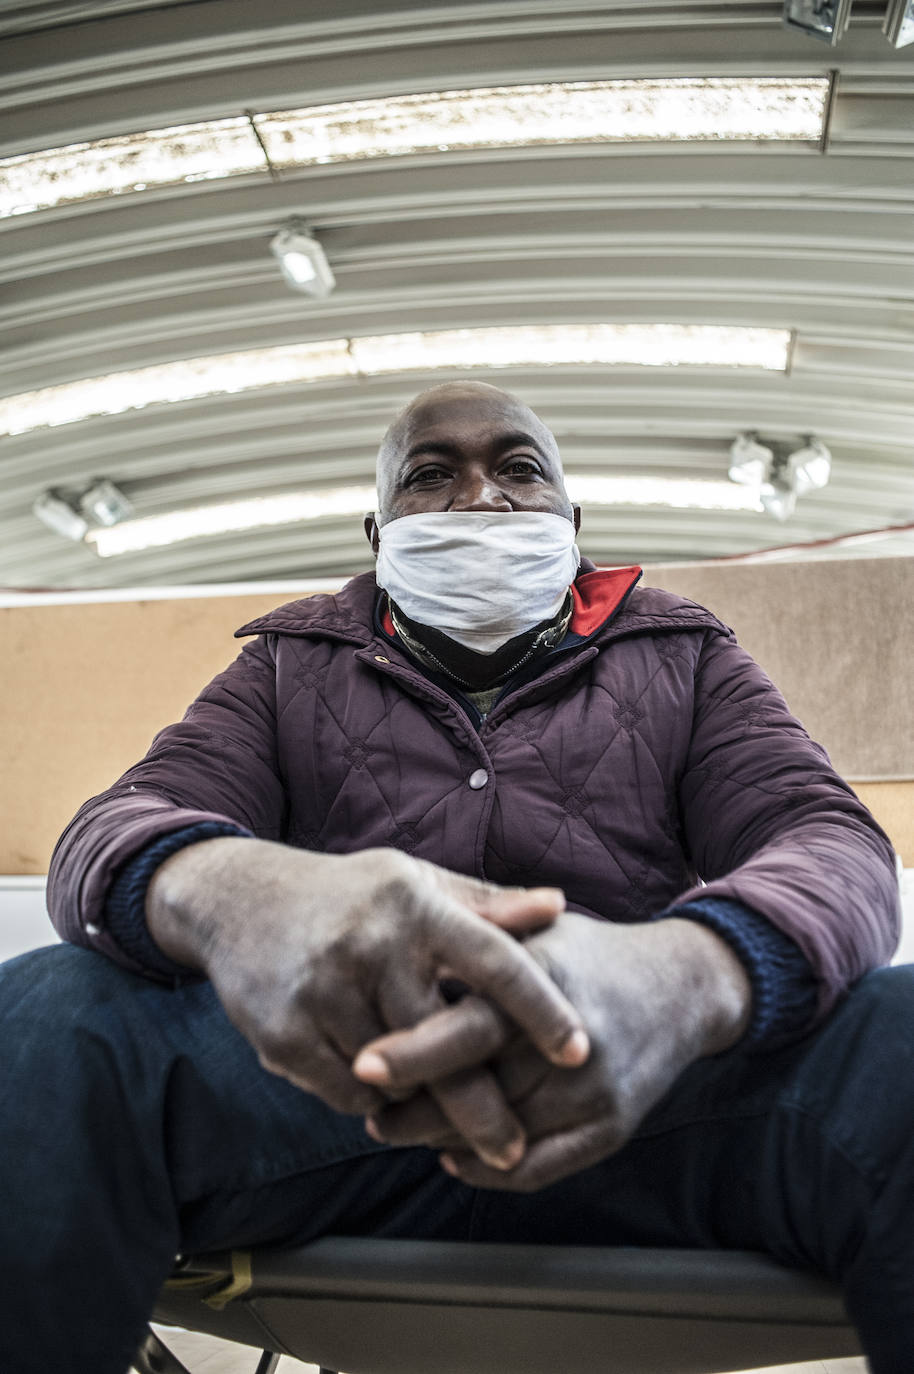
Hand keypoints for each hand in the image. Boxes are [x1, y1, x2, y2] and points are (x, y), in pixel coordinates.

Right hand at [145, 839, 588, 1151]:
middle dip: (481, 1106)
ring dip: (414, 1094)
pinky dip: (365, 1095)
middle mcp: (370, 945)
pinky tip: (366, 1073)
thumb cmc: (350, 895)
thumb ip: (487, 905)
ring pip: (393, 1078)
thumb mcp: (416, 884)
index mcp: (414, 906)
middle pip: (444, 1045)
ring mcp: (322, 989)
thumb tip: (558, 907)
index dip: (541, 1009)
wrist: (239, 901)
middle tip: (513, 1146)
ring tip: (419, 1086)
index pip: (494, 961)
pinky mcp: (282, 1030)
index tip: (580, 1050)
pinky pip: (345, 1091)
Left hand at [356, 913, 750, 1190]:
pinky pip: (540, 1168)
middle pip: (479, 1090)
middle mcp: (573, 1040)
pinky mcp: (614, 1128)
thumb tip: (396, 957)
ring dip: (442, 1138)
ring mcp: (596, 1089)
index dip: (414, 1049)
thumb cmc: (588, 957)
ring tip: (397, 1128)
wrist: (683, 988)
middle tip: (372, 1110)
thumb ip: (477, 944)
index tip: (363, 1063)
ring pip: (500, 1134)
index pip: (471, 1026)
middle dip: (414, 1108)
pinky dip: (490, 1171)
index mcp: (546, 980)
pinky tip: (455, 1157)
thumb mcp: (537, 934)